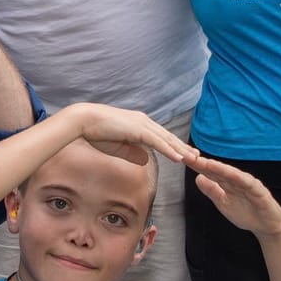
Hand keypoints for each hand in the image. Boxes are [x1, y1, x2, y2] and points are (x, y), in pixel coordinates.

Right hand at [63, 103, 194, 166]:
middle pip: (167, 137)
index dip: (173, 146)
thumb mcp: (118, 147)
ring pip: (166, 139)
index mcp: (139, 124)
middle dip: (182, 148)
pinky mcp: (138, 129)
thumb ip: (133, 153)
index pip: (161, 137)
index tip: (185, 154)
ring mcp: (142, 124)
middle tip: (197, 157)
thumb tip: (146, 160)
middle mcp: (144, 122)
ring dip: (180, 150)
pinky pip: (157, 142)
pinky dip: (169, 150)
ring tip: (193, 159)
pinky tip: (179, 158)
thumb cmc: (96, 132)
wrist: (83, 120)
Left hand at [187, 155, 280, 240]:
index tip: (181, 159)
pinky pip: (247, 183)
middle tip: (187, 155)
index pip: (209, 172)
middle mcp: (237, 179)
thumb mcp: (223, 203)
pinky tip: (228, 172)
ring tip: (204, 162)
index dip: (196, 166)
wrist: (267, 227)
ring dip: (218, 167)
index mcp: (228, 182)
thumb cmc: (247, 213)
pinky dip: (237, 177)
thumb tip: (197, 177)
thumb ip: (212, 190)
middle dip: (203, 163)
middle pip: (218, 169)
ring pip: (231, 173)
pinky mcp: (259, 191)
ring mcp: (248, 184)